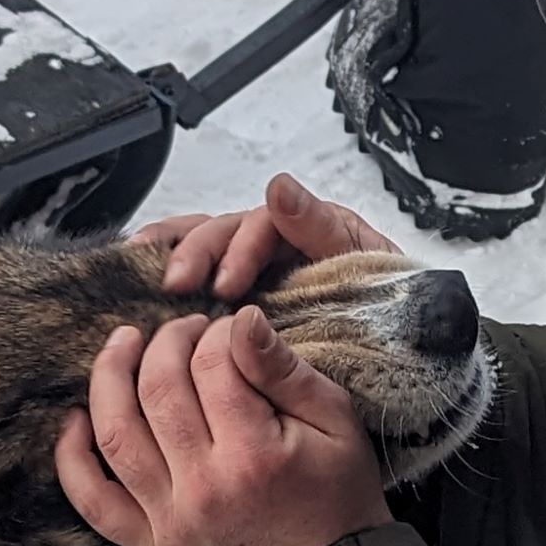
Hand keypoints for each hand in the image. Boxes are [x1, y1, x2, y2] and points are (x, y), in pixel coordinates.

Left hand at [58, 305, 390, 545]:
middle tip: (184, 328)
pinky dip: (72, 460)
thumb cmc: (338, 491)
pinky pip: (94, 501)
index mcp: (254, 454)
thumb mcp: (336, 420)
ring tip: (123, 345)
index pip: (212, 365)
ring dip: (109, 378)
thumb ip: (284, 368)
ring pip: (116, 435)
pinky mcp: (153, 542)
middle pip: (158, 390)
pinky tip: (75, 420)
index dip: (216, 332)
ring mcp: (170, 518)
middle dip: (167, 342)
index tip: (228, 328)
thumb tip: (240, 319)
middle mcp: (204, 487)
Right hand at [138, 167, 396, 304]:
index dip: (237, 251)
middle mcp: (275, 242)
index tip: (225, 287)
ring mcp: (254, 269)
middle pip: (221, 231)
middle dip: (194, 255)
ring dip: (169, 257)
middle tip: (176, 286)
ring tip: (141, 276)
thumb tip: (279, 187)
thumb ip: (323, 228)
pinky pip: (198, 278)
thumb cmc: (393, 311)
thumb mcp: (366, 266)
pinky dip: (166, 275)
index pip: (259, 224)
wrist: (408, 357)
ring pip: (201, 247)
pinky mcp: (238, 301)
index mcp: (306, 227)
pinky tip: (138, 287)